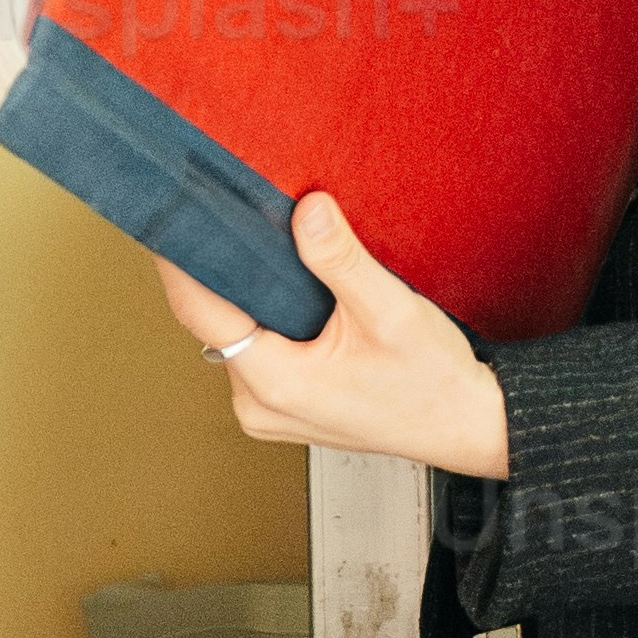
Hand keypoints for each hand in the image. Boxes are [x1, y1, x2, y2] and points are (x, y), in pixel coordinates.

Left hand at [152, 191, 511, 474]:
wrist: (465, 426)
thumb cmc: (432, 381)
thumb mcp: (390, 310)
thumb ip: (341, 259)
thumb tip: (305, 210)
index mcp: (275, 382)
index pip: (199, 310)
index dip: (180, 259)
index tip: (172, 215)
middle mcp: (257, 404)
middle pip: (212, 321)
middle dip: (222, 270)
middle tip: (231, 213)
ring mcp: (265, 411)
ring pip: (233, 335)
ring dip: (247, 296)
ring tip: (268, 251)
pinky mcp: (280, 407)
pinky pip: (253, 353)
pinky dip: (265, 319)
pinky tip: (288, 294)